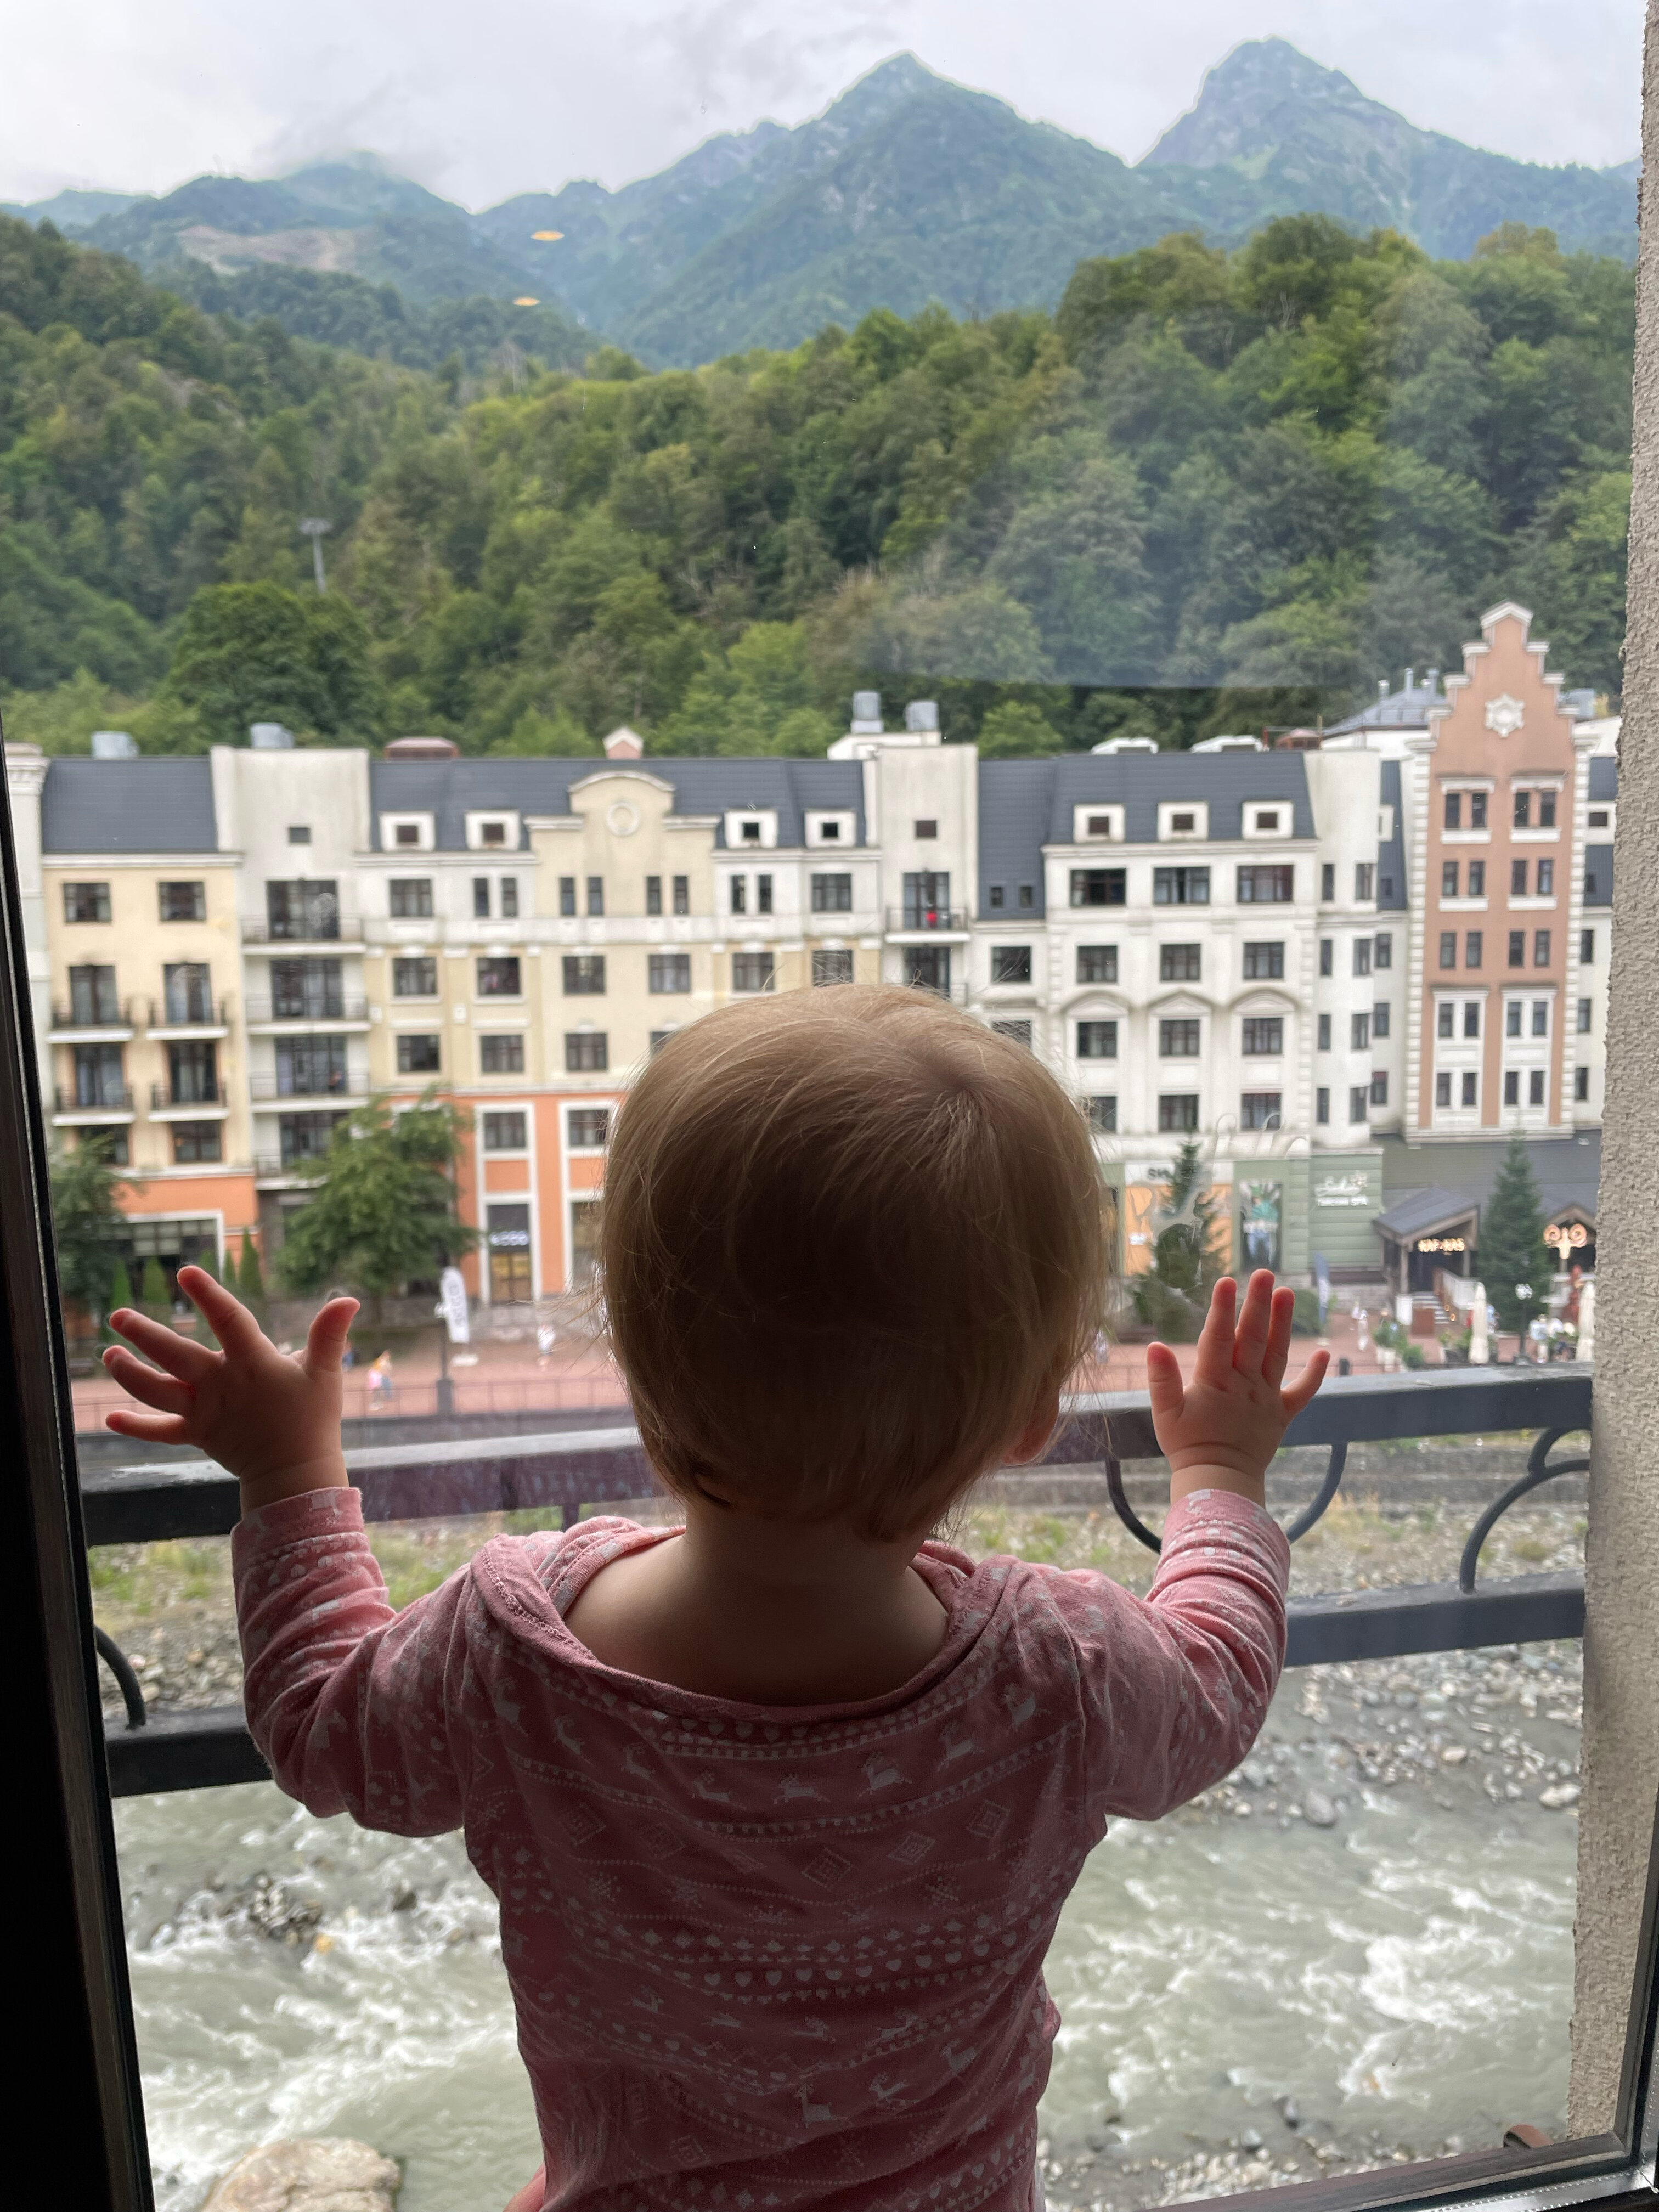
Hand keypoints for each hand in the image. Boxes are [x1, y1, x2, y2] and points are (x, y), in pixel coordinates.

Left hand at [103, 1266, 357, 1510]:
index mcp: (252, 1364)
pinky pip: (160, 1432)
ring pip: (158, 1391)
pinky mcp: (197, 1435)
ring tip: (109, 1354)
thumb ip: (330, 1335)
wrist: (295, 1472)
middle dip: (144, 1334)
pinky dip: (135, 1426)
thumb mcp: (325, 1373)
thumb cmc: (312, 1419)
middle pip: (175, 1356)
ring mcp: (205, 1412)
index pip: (227, 1320)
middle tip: (118, 1316)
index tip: (185, 1273)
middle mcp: (221, 1385)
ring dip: (129, 1373)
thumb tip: (349, 1300)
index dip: (208, 1295)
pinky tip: (111, 1416)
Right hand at [1145, 1271, 1327, 1506]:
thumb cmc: (1187, 1446)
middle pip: (1252, 1338)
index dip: (1221, 1309)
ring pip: (1276, 1355)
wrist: (1219, 1482)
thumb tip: (1155, 1346)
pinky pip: (1301, 1393)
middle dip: (1258, 1304)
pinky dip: (1314, 1374)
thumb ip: (1162, 1380)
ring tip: (1288, 1294)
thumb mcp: (1166, 1414)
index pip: (1218, 1338)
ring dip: (1283, 1324)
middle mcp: (1244, 1385)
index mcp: (1215, 1383)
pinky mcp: (1281, 1415)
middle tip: (1265, 1274)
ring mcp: (1265, 1399)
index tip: (1226, 1281)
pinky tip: (1324, 1353)